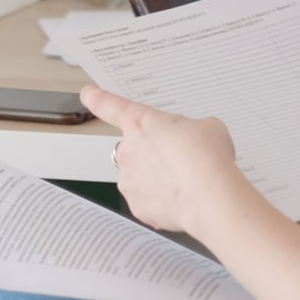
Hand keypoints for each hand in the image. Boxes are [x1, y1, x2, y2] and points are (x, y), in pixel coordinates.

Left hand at [80, 85, 242, 232]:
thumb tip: (191, 141)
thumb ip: (189, 129)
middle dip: (153, 152)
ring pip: (140, 175)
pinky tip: (182, 196)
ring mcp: (129, 179)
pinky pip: (147, 199)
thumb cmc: (207, 159)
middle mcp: (128, 150)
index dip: (98, 99)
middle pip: (135, 147)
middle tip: (180, 159)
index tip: (88, 94)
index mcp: (141, 123)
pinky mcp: (136, 206)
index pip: (111, 106)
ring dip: (157, 176)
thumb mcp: (206, 127)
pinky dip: (161, 200)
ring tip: (185, 180)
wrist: (210, 198)